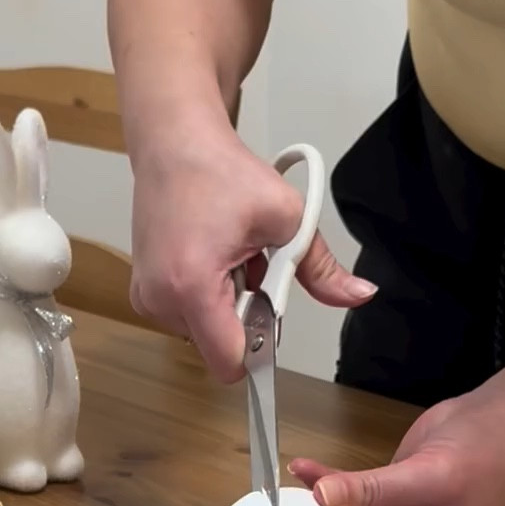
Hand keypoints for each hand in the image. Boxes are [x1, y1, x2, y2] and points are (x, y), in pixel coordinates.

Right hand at [129, 118, 376, 380]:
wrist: (174, 143)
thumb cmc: (221, 173)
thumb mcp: (286, 217)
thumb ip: (322, 269)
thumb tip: (361, 295)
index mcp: (194, 286)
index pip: (231, 362)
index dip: (261, 351)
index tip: (274, 322)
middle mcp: (160, 300)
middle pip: (220, 348)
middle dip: (247, 319)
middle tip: (252, 267)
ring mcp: (147, 298)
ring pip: (205, 334)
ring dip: (228, 308)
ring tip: (230, 258)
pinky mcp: (143, 292)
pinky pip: (188, 317)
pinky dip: (208, 298)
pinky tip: (212, 259)